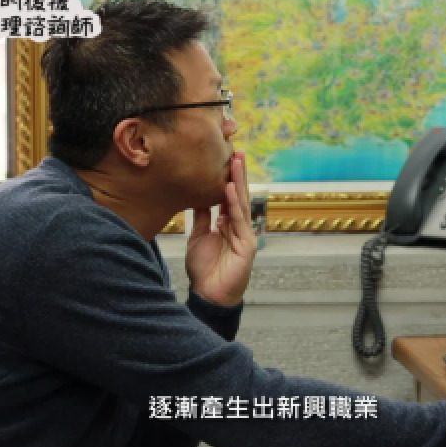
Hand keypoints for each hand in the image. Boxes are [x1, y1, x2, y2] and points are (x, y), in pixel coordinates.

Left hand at [186, 151, 256, 306]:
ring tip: (236, 162)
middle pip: (239, 196)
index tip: (227, 158)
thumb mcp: (198, 237)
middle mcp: (239, 227)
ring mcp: (245, 235)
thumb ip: (201, 218)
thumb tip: (198, 197)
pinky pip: (239, 220)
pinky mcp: (247, 245)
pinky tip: (230, 188)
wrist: (208, 295)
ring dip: (238, 182)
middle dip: (239, 174)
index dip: (230, 178)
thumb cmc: (204, 270)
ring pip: (241, 204)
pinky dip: (233, 204)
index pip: (230, 197)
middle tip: (237, 151)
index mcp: (228, 225)